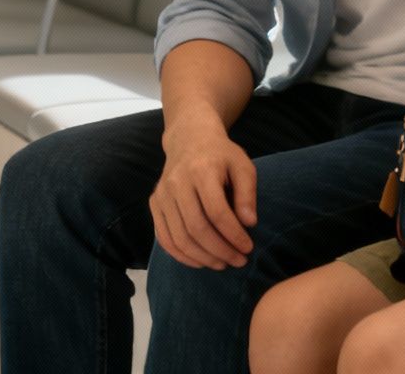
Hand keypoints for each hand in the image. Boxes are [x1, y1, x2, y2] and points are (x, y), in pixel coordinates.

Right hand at [150, 119, 257, 270]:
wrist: (189, 139)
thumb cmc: (221, 155)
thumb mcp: (242, 166)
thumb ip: (247, 194)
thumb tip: (249, 223)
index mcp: (201, 170)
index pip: (217, 212)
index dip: (234, 235)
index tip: (248, 248)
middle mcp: (177, 183)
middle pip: (196, 228)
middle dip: (220, 250)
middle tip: (238, 261)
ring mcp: (162, 194)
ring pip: (179, 237)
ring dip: (202, 257)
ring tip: (223, 264)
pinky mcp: (155, 203)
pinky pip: (164, 237)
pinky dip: (181, 255)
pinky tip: (201, 261)